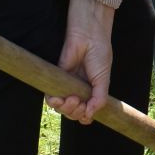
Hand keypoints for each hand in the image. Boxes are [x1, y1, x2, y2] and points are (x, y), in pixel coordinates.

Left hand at [47, 0, 115, 123]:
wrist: (88, 37)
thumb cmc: (99, 55)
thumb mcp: (104, 80)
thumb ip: (99, 99)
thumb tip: (89, 116)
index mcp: (91, 92)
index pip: (85, 113)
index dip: (85, 117)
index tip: (87, 113)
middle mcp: (78, 90)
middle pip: (72, 113)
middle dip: (76, 113)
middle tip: (80, 104)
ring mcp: (67, 85)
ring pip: (61, 108)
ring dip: (66, 109)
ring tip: (72, 99)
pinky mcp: (56, 78)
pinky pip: (50, 97)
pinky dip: (53, 102)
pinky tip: (60, 99)